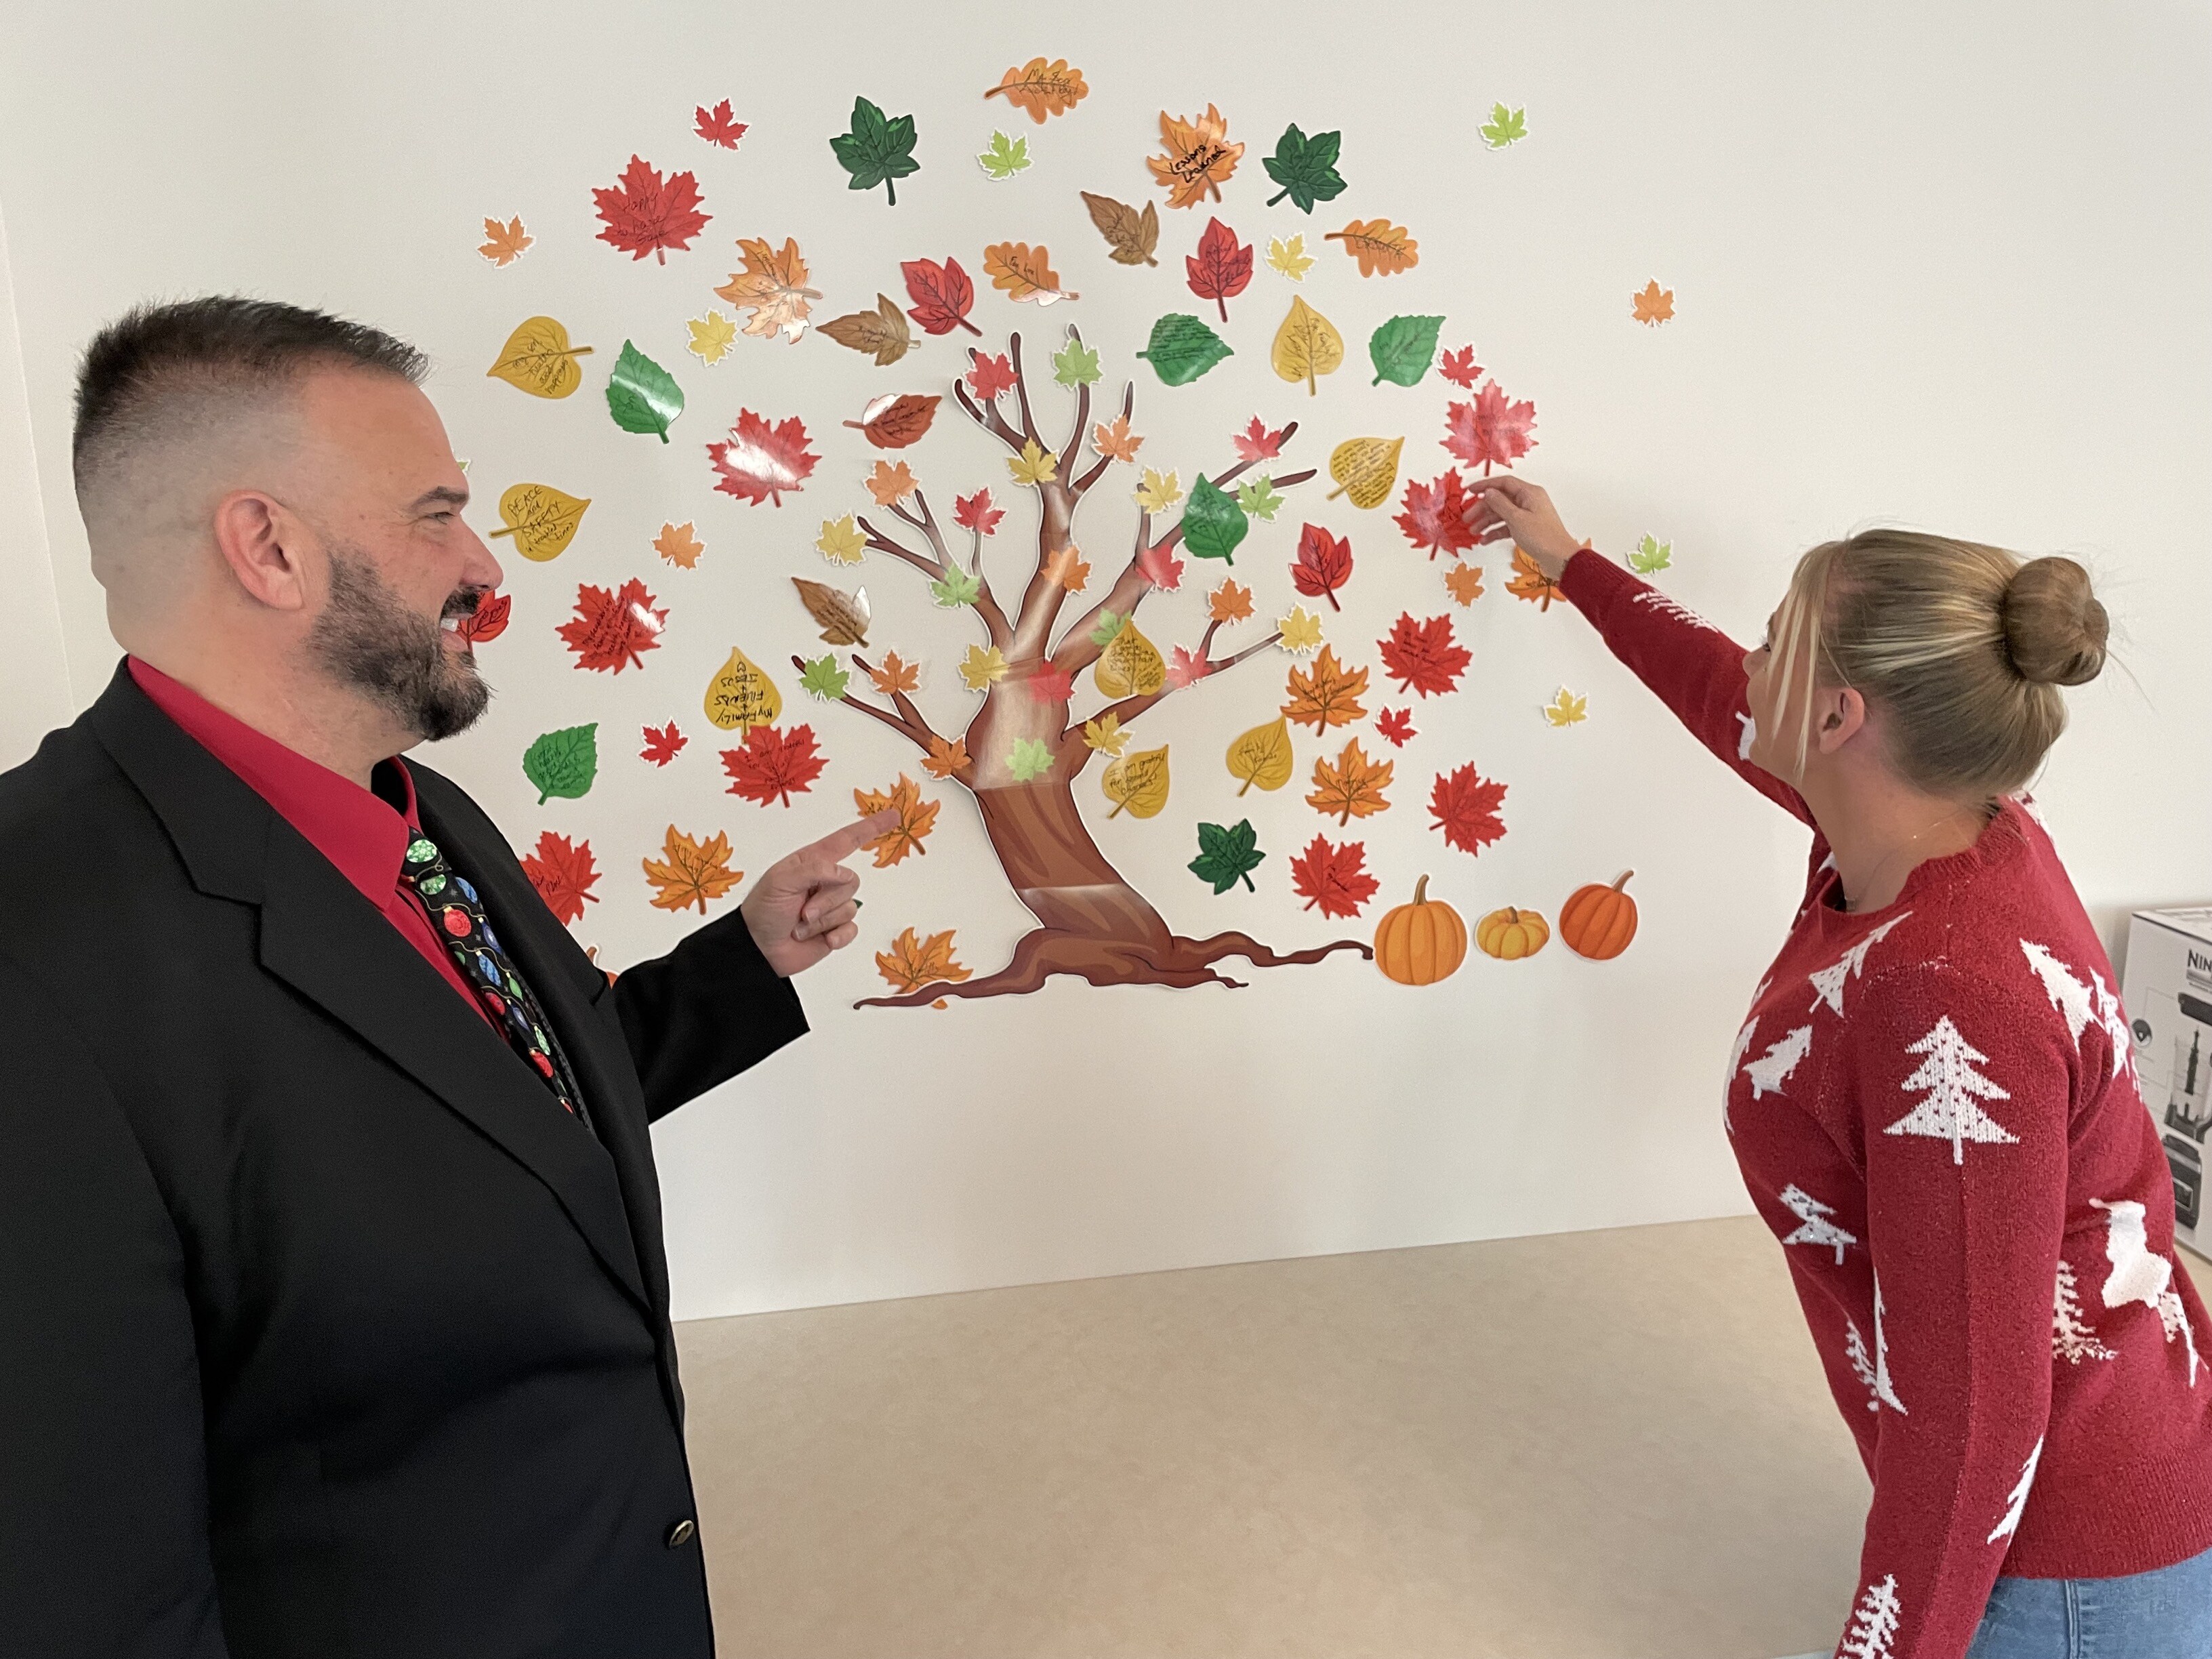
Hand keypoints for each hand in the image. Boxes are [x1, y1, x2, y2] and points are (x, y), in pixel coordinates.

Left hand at [741, 808, 898, 977]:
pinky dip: (836, 936)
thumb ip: (814, 869)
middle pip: (851, 881)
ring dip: (822, 920)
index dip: (871, 827)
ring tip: (800, 926)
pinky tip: (820, 940)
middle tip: (801, 911)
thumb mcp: (781, 881)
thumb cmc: (762, 910)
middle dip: (826, 900)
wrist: (758, 949)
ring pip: (850, 907)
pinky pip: (852, 929)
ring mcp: (831, 907)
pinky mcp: (835, 930)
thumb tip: (843, 874)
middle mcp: (825, 881)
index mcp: (812, 862)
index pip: (847, 841)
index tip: (894, 816)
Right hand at [1465, 476, 1582, 579]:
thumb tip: (1489, 492)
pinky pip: (1507, 526)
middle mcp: (1529, 501)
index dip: (1485, 485)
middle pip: (1500, 500)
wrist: (1559, 558)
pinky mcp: (1527, 528)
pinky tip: (1485, 539)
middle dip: (1482, 509)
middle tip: (1468, 517)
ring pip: (1502, 514)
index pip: (1504, 483)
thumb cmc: (1542, 537)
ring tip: (1474, 531)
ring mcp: (1527, 515)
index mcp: (1529, 493)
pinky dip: (1496, 531)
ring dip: (1487, 522)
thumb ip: (1500, 504)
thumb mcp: (1516, 519)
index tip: (1470, 490)